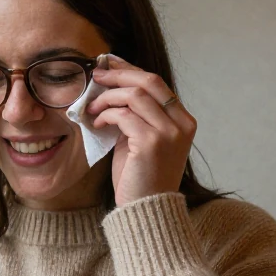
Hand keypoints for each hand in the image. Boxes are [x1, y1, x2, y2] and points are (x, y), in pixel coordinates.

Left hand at [86, 54, 196, 206]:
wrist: (146, 211)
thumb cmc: (140, 177)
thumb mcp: (142, 140)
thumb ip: (136, 115)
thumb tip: (112, 87)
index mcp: (183, 121)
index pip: (157, 83)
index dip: (130, 69)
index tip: (109, 64)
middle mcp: (181, 124)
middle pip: (148, 81)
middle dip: (118, 74)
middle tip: (96, 76)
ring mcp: (169, 133)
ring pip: (134, 95)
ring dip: (107, 97)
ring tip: (92, 107)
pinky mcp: (152, 143)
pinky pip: (123, 115)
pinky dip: (106, 114)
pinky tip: (97, 123)